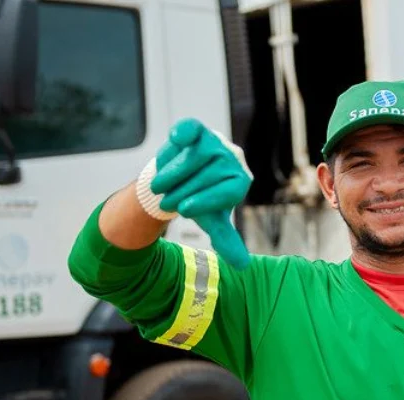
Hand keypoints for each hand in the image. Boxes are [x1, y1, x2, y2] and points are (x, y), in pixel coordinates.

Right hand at [151, 118, 252, 269]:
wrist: (179, 181)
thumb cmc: (198, 201)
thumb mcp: (212, 221)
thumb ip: (227, 240)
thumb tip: (243, 266)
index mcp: (240, 181)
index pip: (226, 190)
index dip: (204, 200)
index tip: (184, 210)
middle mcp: (233, 159)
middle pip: (207, 175)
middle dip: (182, 191)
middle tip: (167, 201)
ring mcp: (215, 142)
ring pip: (193, 157)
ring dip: (171, 174)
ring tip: (161, 186)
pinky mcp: (198, 130)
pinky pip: (192, 129)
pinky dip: (184, 132)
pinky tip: (178, 138)